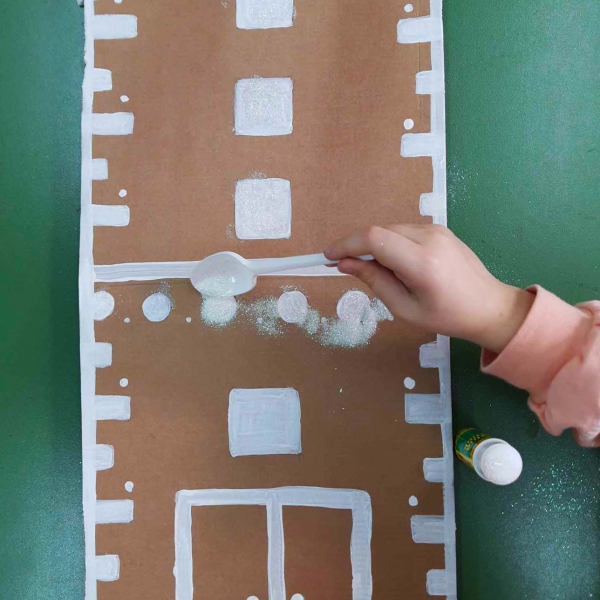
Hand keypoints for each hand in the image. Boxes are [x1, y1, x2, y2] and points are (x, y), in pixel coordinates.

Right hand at [324, 225, 533, 353]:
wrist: (489, 306)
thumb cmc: (447, 316)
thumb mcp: (404, 308)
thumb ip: (373, 281)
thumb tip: (344, 263)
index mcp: (422, 262)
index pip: (374, 239)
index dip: (346, 244)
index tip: (327, 256)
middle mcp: (430, 238)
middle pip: (379, 231)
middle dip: (358, 247)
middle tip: (348, 268)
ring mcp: (437, 229)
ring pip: (390, 229)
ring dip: (375, 247)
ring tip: (380, 273)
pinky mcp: (439, 229)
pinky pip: (404, 231)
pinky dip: (391, 244)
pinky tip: (397, 265)